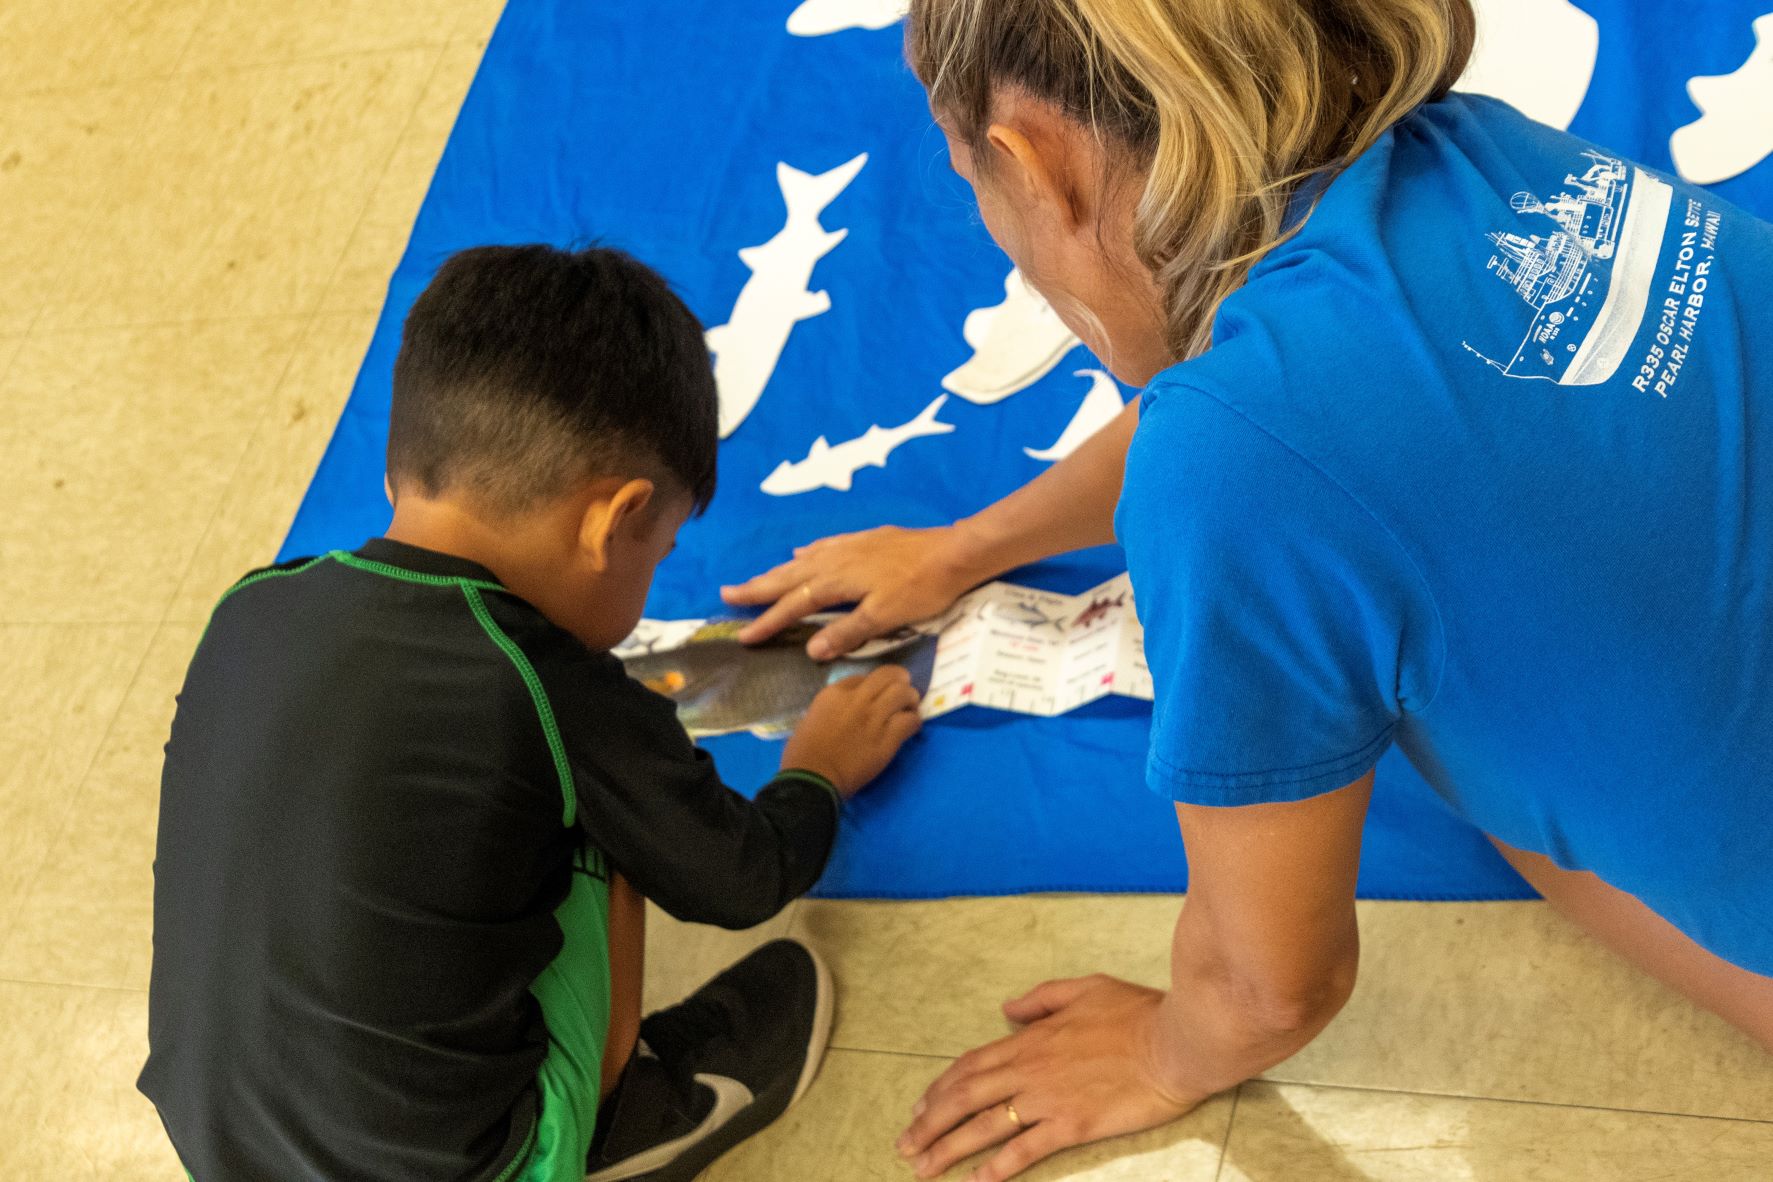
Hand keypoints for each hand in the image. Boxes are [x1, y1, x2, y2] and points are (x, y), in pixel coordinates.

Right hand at [721, 524, 981, 659]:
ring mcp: (850, 547)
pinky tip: (802, 552)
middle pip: (789, 576)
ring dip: (778, 571)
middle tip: (727, 593)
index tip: (744, 636)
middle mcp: (835, 559)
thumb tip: (810, 649)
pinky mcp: (866, 540)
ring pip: (803, 560)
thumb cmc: (921, 589)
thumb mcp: (884, 616)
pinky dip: (808, 552)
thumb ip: (847, 632)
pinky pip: (825, 546)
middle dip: (758, 588)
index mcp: (836, 581)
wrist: (954, 553)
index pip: (794, 605)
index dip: (768, 621)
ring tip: (756, 579)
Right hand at [781, 665, 921, 796]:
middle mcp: (857, 700)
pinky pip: (910, 721)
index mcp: (835, 693)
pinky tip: (911, 728)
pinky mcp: (887, 739)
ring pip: (904, 693)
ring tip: (910, 709)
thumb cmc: (803, 753)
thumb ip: (833, 707)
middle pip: (889, 675)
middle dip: (901, 681)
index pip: (864, 677)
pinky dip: (914, 722)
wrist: (812, 779)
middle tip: (903, 693)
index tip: (877, 695)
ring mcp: (874, 718)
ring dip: (911, 700)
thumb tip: (848, 708)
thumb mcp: (812, 717)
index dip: (875, 685)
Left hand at [897, 975, 1202, 1181]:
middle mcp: (1029, 1069)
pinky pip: (1025, 1149)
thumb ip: (1041, 999)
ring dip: (948, 1149)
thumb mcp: (1084, 988)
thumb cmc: (1137, 1012)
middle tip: (904, 1146)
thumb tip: (1009, 1008)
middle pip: (965, 1098)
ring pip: (984, 1126)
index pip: (972, 1065)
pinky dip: (998, 1166)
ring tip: (922, 1169)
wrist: (1176, 1041)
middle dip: (929, 1124)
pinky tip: (979, 1181)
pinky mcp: (1072, 1125)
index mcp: (1031, 1039)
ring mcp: (1048, 1099)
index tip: (921, 1106)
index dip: (941, 1087)